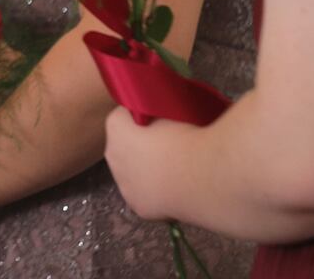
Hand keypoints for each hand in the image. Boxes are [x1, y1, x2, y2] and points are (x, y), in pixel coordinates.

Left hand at [103, 104, 191, 221]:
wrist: (201, 174)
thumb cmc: (186, 135)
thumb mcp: (170, 108)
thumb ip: (157, 109)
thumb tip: (160, 111)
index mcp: (115, 125)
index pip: (124, 115)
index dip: (143, 116)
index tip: (161, 120)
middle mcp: (112, 153)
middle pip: (124, 145)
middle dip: (139, 145)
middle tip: (168, 145)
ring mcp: (123, 183)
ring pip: (132, 173)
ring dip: (146, 170)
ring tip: (174, 169)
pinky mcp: (138, 206)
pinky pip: (145, 195)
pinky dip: (156, 193)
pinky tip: (175, 188)